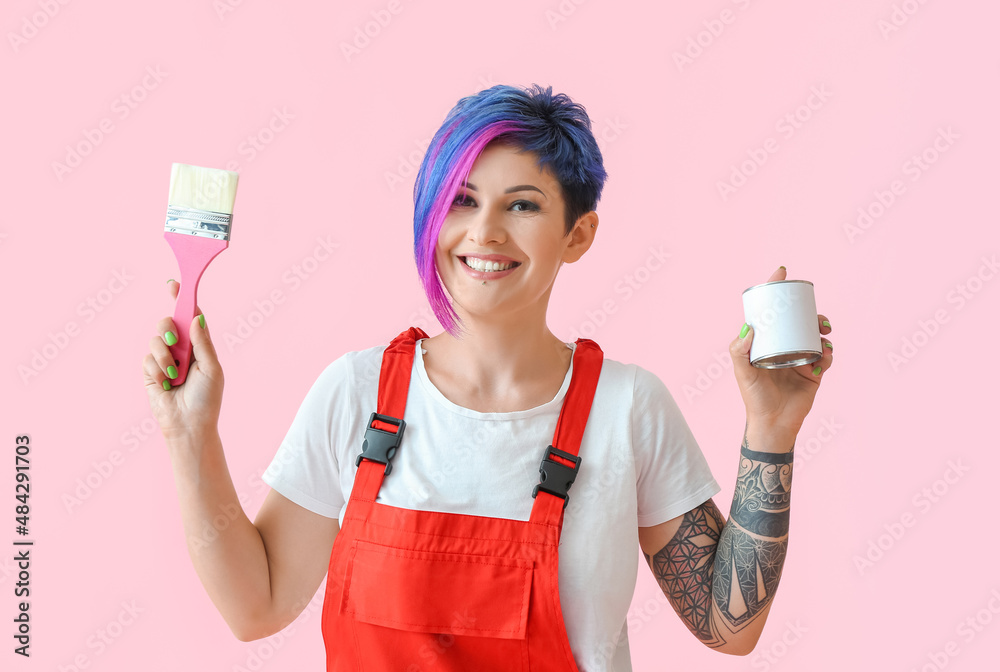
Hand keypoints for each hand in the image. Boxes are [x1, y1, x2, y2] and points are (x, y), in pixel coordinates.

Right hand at [142, 280, 224, 439]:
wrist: (189, 424)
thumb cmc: (207, 399)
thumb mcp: (211, 368)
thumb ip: (203, 343)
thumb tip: (198, 317)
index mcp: (199, 345)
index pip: (189, 318)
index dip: (181, 300)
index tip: (174, 284)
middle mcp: (181, 349)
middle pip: (167, 322)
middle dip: (168, 328)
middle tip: (174, 341)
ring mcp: (164, 359)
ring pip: (155, 340)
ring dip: (165, 357)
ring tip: (175, 376)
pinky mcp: (150, 371)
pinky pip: (147, 358)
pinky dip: (158, 371)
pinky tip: (166, 385)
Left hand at [729, 266, 832, 439]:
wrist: (773, 423)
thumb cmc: (753, 397)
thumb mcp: (742, 372)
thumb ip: (739, 351)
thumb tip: (748, 326)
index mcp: (766, 342)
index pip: (771, 310)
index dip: (776, 290)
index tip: (782, 271)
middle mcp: (784, 346)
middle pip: (799, 320)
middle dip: (811, 312)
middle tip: (818, 317)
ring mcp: (800, 357)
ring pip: (816, 335)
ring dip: (823, 330)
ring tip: (824, 333)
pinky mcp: (814, 372)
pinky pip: (826, 357)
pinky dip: (828, 354)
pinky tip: (824, 357)